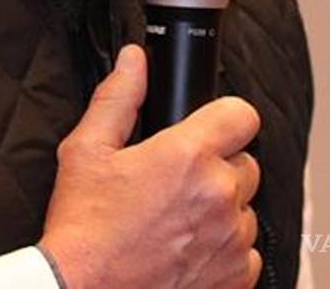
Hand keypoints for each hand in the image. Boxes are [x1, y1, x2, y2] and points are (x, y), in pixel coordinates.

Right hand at [39, 45, 261, 288]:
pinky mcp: (234, 276)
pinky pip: (246, 253)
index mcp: (187, 155)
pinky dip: (223, 252)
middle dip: (218, 169)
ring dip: (221, 212)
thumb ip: (118, 98)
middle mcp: (218, 194)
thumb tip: (134, 61)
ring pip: (245, 210)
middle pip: (246, 163)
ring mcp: (230, 239)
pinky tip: (186, 251)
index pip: (242, 115)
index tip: (210, 130)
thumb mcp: (86, 151)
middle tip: (176, 184)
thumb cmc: (83, 227)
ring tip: (176, 222)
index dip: (225, 118)